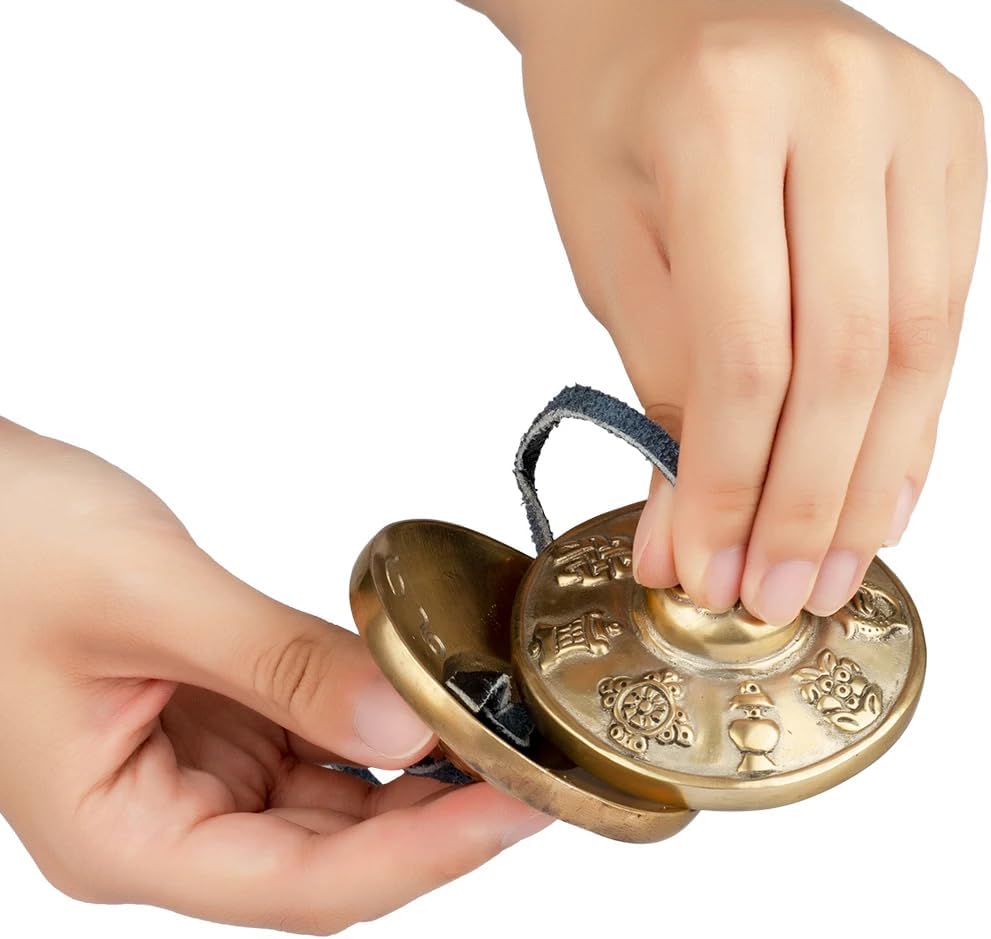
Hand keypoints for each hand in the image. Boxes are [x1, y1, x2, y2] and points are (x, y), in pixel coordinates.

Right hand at [0, 417, 550, 932]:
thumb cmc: (1, 542)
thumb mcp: (148, 599)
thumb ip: (279, 666)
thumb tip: (405, 725)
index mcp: (120, 835)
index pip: (301, 885)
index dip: (424, 856)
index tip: (515, 807)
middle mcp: (160, 822)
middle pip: (326, 857)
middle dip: (435, 818)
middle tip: (529, 766)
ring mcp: (190, 772)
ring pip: (326, 806)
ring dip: (411, 778)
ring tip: (495, 736)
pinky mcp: (211, 720)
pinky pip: (309, 745)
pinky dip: (371, 727)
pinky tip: (421, 700)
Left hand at [470, 0, 986, 623]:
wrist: (651, 5)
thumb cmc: (610, 121)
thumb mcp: (610, 252)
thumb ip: (663, 386)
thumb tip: (691, 532)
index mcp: (726, 118)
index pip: (748, 351)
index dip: (732, 483)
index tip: (705, 566)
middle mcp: (845, 104)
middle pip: (851, 359)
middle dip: (809, 502)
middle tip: (776, 593)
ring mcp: (921, 118)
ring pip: (917, 345)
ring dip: (869, 479)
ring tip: (828, 568)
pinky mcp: (955, 146)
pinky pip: (943, 310)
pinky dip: (906, 416)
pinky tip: (876, 490)